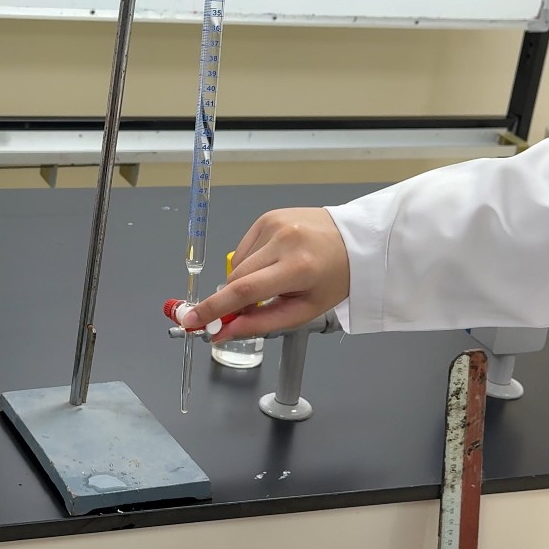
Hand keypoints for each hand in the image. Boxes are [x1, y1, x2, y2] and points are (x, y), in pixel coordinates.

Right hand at [183, 207, 349, 341]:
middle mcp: (284, 240)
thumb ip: (261, 323)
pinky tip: (273, 263)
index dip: (214, 308)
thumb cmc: (334, 278)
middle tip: (231, 317)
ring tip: (275, 281)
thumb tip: (224, 332)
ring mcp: (274, 224)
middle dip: (228, 300)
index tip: (192, 320)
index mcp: (298, 267)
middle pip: (236, 277)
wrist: (355, 241)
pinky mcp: (268, 216)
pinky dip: (251, 262)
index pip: (244, 290)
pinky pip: (245, 248)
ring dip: (245, 280)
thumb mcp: (304, 310)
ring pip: (238, 263)